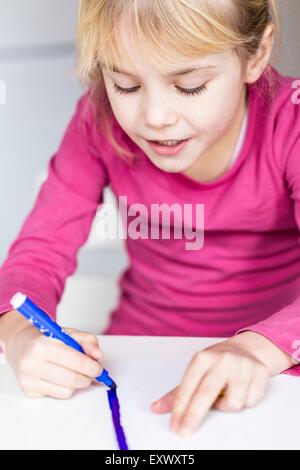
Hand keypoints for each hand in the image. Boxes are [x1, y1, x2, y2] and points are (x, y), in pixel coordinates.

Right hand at [5, 321, 102, 399]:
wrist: (21, 344)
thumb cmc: (47, 338)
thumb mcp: (68, 333)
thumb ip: (87, 341)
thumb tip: (98, 356)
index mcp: (42, 345)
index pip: (75, 361)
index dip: (92, 367)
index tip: (99, 368)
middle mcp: (31, 363)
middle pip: (72, 379)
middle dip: (88, 378)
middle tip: (93, 373)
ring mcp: (28, 380)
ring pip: (66, 391)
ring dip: (77, 384)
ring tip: (76, 373)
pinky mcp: (28, 392)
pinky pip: (57, 396)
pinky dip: (65, 389)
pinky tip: (61, 378)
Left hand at [151, 335, 271, 436]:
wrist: (248, 349)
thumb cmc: (218, 362)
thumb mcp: (197, 370)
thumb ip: (178, 392)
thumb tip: (156, 408)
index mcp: (204, 357)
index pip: (189, 385)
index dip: (180, 407)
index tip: (174, 424)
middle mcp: (223, 359)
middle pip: (207, 393)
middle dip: (194, 415)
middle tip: (184, 431)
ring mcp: (243, 366)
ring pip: (232, 403)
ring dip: (227, 406)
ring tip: (226, 393)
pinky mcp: (261, 373)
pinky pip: (250, 402)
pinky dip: (244, 401)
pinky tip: (242, 389)